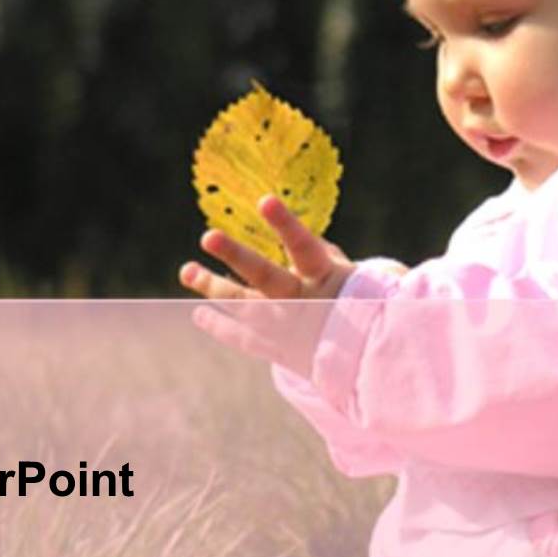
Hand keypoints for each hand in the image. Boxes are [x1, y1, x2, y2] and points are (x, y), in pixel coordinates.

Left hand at [179, 195, 355, 374]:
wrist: (371, 357)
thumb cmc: (360, 304)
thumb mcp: (350, 273)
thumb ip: (323, 252)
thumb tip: (300, 232)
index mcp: (325, 276)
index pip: (304, 245)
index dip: (285, 224)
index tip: (265, 200)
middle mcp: (302, 300)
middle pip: (265, 276)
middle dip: (236, 256)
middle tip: (208, 236)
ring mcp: (287, 326)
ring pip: (246, 306)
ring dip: (214, 287)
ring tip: (187, 271)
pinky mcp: (279, 349)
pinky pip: (244, 338)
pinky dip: (221, 326)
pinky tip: (199, 313)